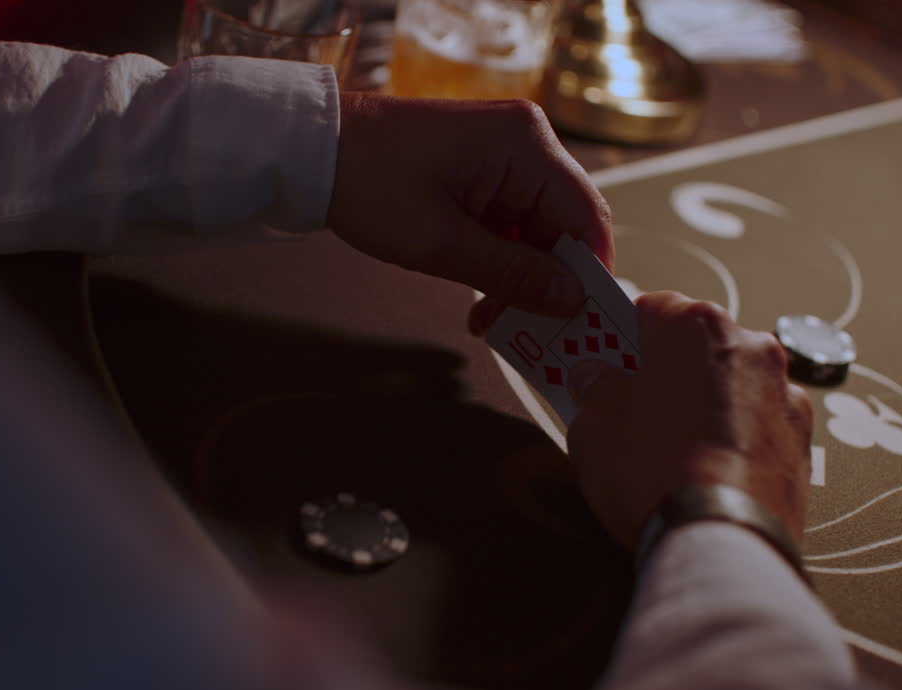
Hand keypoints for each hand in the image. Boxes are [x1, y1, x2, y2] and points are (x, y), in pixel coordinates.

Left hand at [327, 93, 612, 319]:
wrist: (314, 149)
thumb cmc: (371, 185)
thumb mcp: (441, 243)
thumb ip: (512, 275)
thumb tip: (571, 301)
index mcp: (526, 145)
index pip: (586, 218)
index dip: (587, 275)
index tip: (580, 324)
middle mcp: (526, 142)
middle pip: (564, 226)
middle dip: (547, 283)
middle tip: (530, 334)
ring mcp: (503, 154)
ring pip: (536, 230)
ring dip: (518, 278)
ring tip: (490, 322)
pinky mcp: (482, 170)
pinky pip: (509, 221)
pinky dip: (499, 260)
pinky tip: (479, 298)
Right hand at [566, 291, 812, 547]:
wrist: (720, 537)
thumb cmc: (652, 469)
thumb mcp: (593, 424)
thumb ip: (594, 389)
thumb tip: (595, 377)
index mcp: (698, 325)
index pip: (650, 308)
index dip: (621, 335)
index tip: (605, 360)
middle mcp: (752, 346)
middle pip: (697, 346)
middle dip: (667, 369)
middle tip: (634, 404)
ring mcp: (786, 394)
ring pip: (733, 385)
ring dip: (707, 402)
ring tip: (674, 446)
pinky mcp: (805, 441)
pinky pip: (758, 425)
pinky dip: (736, 438)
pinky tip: (708, 470)